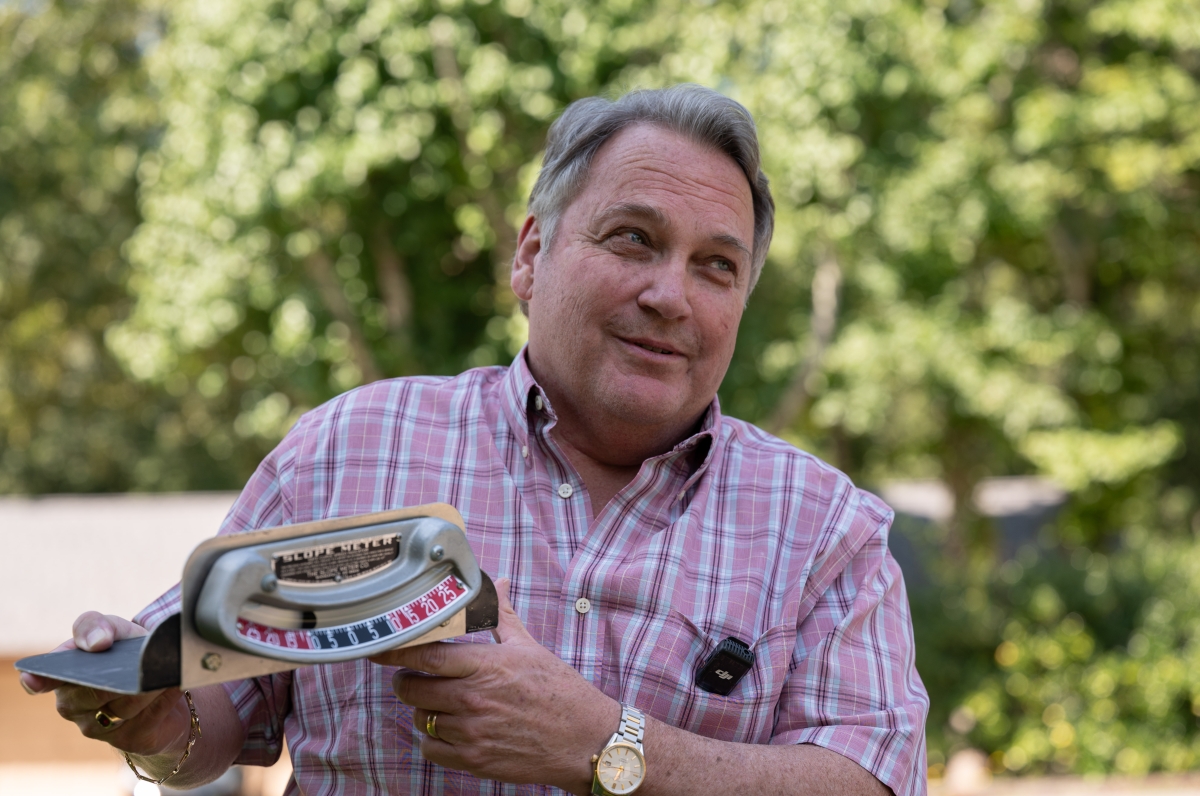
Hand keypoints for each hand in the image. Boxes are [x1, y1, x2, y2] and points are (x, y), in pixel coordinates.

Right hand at [20, 612, 192, 757]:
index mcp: (62, 673)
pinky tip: (171, 687)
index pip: (42, 677)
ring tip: (163, 671)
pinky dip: (165, 698)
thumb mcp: (117, 631)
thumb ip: (99, 626)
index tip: (37, 679)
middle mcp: (72, 703)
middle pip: (95, 691)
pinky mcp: (128, 740)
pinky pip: (149, 717)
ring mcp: (96, 726)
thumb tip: (97, 642)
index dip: (40, 679)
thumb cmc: (130, 654)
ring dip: (150, 686)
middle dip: (123, 675)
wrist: (163, 688)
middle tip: (145, 661)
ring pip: (125, 705)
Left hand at [370, 579, 619, 794]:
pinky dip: (432, 739)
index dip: (396, 652)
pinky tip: (446, 729)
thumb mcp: (530, 648)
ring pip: (420, 718)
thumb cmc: (559, 690)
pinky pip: (431, 749)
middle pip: (413, 690)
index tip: (380, 648)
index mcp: (487, 665)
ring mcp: (472, 732)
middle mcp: (475, 698)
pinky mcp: (474, 760)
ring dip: (422, 710)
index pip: (426, 656)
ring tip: (437, 703)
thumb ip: (504, 616)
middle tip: (411, 677)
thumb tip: (500, 583)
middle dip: (406, 682)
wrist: (584, 739)